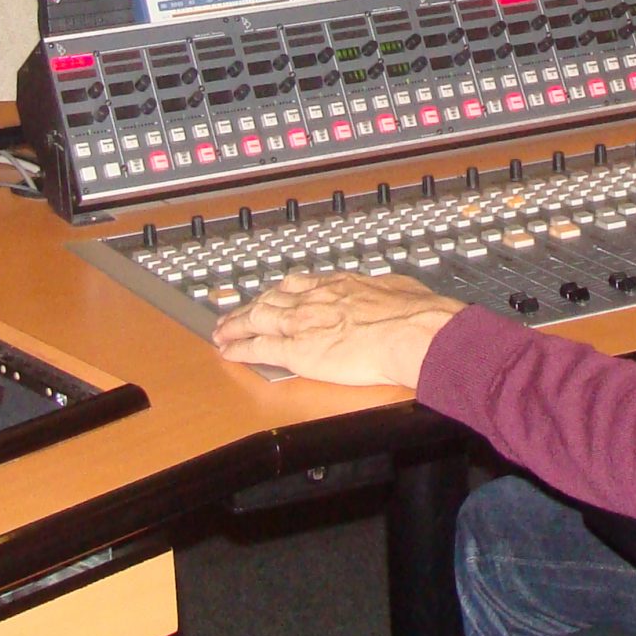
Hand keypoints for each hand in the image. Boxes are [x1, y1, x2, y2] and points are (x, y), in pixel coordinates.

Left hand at [211, 271, 462, 385]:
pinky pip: (259, 348)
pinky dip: (240, 349)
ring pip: (257, 319)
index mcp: (338, 284)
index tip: (270, 295)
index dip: (278, 292)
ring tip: (221, 332)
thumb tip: (390, 292)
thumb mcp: (396, 289)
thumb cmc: (414, 314)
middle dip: (248, 307)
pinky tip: (228, 352)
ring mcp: (303, 323)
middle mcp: (315, 299)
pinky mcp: (298, 350)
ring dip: (235, 325)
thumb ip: (382, 292)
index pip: (297, 285)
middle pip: (270, 299)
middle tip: (233, 313)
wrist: (412, 332)